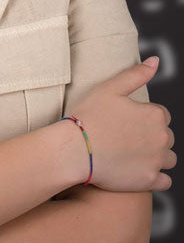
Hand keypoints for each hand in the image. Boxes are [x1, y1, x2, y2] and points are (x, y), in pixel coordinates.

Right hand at [71, 57, 175, 191]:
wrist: (75, 149)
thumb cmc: (89, 116)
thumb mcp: (110, 88)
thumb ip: (136, 74)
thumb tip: (155, 61)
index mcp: (155, 115)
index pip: (160, 114)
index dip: (142, 116)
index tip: (124, 120)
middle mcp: (162, 138)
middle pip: (166, 136)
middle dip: (151, 136)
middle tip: (124, 136)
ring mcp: (157, 161)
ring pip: (168, 158)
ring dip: (156, 156)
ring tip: (130, 152)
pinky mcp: (150, 181)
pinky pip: (164, 180)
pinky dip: (154, 176)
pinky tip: (136, 169)